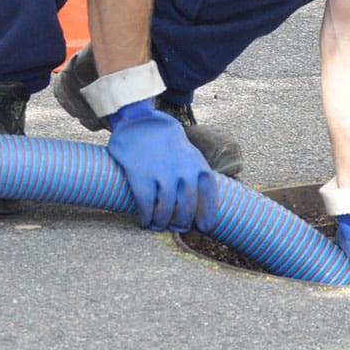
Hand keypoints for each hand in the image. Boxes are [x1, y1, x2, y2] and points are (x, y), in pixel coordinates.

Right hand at [105, 100, 216, 232]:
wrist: (141, 122)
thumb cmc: (166, 142)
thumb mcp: (189, 153)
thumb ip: (196, 176)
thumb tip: (204, 204)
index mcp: (198, 166)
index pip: (208, 198)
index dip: (208, 215)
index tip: (205, 228)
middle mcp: (183, 172)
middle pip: (187, 208)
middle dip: (183, 222)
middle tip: (178, 227)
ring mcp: (162, 175)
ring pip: (166, 210)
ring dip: (163, 222)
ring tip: (159, 225)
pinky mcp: (141, 176)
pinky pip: (146, 205)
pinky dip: (146, 217)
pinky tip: (145, 220)